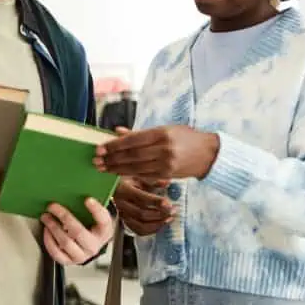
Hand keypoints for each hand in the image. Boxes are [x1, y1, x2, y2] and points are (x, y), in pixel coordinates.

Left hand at [40, 198, 113, 264]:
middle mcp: (94, 246)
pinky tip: (46, 230)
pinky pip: (56, 253)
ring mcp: (81, 255)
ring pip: (65, 242)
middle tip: (53, 206)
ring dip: (53, 227)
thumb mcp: (95, 216)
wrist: (90, 245)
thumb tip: (80, 186)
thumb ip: (91, 204)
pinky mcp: (69, 261)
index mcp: (104, 232)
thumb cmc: (91, 226)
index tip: (87, 199)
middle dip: (64, 217)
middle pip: (78, 232)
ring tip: (46, 216)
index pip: (104, 221)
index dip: (96, 210)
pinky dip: (49, 240)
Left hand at [94, 125, 219, 179]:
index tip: (100, 148)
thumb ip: (140, 133)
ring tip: (103, 168)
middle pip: (132, 155)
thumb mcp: (164, 129)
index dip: (115, 145)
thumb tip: (117, 131)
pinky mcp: (167, 174)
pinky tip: (118, 173)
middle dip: (112, 159)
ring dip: (117, 168)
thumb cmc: (184, 137)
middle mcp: (164, 149)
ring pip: (136, 167)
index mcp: (162, 133)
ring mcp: (166, 163)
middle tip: (96, 161)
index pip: (133, 140)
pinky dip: (130, 174)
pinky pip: (144, 175)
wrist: (208, 154)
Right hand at [113, 177, 175, 235]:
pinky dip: (151, 230)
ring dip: (157, 224)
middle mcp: (122, 203)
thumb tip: (168, 182)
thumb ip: (153, 180)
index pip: (142, 198)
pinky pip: (138, 230)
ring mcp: (122, 214)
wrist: (112, 187)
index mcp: (124, 189)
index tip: (169, 204)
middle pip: (142, 214)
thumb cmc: (126, 180)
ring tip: (169, 219)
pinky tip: (160, 225)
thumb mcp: (138, 176)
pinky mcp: (125, 221)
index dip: (156, 202)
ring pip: (140, 225)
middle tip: (173, 211)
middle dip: (160, 214)